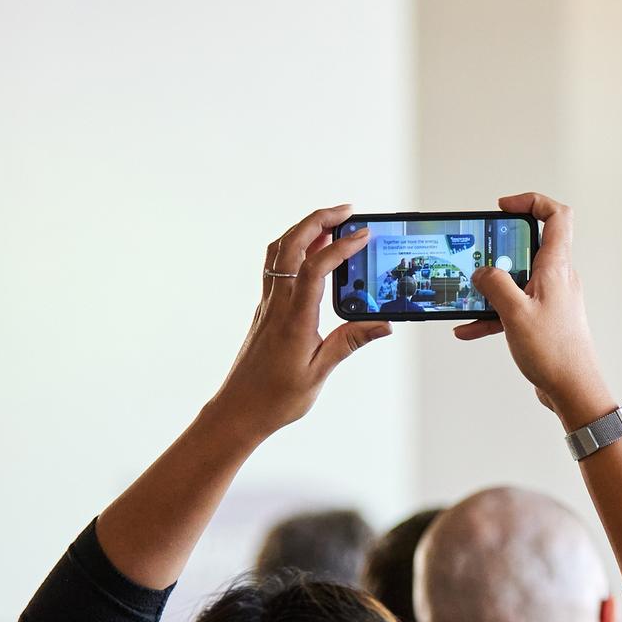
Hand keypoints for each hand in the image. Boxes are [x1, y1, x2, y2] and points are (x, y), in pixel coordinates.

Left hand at [205, 204, 386, 442]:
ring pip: (279, 252)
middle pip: (291, 246)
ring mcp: (268, 304)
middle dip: (319, 220)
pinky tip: (312, 254)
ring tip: (332, 224)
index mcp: (293, 318)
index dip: (341, 247)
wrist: (238, 410)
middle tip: (347, 211)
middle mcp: (277, 304)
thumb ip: (350, 342)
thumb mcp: (320, 371)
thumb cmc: (275, 397)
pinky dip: (294, 249)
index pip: (316, 269)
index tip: (363, 234)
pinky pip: (276, 267)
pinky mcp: (266, 311)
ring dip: (304, 230)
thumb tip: (383, 323)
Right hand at [458, 192, 612, 425]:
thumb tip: (481, 271)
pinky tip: (467, 328)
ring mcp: (551, 299)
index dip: (531, 202)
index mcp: (556, 267)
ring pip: (517, 279)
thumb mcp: (515, 313)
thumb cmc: (555, 352)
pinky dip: (491, 314)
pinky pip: (513, 308)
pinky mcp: (543, 320)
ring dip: (491, 284)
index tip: (504, 207)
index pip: (556, 216)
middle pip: (530, 246)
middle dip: (499, 246)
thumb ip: (495, 284)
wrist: (573, 390)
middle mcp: (557, 278)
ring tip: (466, 290)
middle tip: (477, 251)